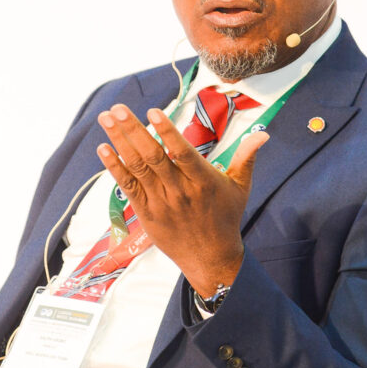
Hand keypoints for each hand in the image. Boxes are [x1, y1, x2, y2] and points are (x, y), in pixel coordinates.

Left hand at [95, 103, 268, 296]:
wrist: (210, 259)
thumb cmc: (226, 218)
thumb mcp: (241, 187)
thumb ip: (246, 157)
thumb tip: (263, 134)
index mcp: (203, 181)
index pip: (182, 153)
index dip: (167, 132)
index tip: (153, 111)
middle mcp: (179, 191)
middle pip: (153, 157)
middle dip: (133, 130)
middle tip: (116, 108)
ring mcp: (160, 202)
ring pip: (137, 168)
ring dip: (119, 141)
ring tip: (106, 118)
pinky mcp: (147, 213)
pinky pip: (128, 186)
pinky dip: (114, 167)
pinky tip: (103, 147)